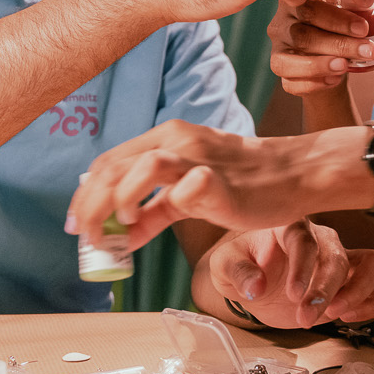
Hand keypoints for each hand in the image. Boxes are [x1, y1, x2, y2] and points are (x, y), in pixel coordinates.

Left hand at [71, 120, 350, 248]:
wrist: (296, 173)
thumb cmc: (246, 182)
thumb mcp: (192, 192)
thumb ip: (156, 210)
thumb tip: (121, 236)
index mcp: (167, 137)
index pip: (110, 161)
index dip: (85, 193)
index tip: (77, 224)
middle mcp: (178, 140)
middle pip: (115, 165)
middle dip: (91, 204)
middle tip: (86, 237)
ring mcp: (200, 158)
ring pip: (143, 166)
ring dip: (120, 199)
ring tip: (119, 226)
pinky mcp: (220, 181)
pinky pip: (186, 188)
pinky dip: (162, 206)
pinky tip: (154, 226)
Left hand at [207, 223, 373, 328]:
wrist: (254, 279)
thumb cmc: (242, 264)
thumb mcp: (224, 266)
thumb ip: (238, 272)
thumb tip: (255, 286)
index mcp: (288, 226)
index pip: (304, 240)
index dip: (303, 268)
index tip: (293, 294)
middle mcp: (320, 238)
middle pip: (337, 256)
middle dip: (325, 290)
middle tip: (306, 316)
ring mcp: (340, 258)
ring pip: (372, 263)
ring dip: (359, 292)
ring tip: (336, 315)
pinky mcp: (351, 281)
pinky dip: (373, 302)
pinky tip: (349, 317)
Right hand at [268, 0, 373, 94]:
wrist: (331, 61)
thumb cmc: (341, 31)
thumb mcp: (357, 22)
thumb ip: (372, 19)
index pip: (311, 6)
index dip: (339, 18)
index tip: (365, 29)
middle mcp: (281, 23)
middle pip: (302, 34)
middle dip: (338, 44)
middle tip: (368, 51)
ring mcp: (276, 49)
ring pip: (288, 60)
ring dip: (320, 64)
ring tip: (346, 66)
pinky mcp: (279, 71)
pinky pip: (289, 82)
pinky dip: (313, 83)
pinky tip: (333, 80)